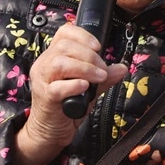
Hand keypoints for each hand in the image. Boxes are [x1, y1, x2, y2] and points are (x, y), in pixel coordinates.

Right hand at [15, 23, 127, 164]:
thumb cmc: (66, 106)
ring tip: (99, 77)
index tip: (98, 47)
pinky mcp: (45, 98)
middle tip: (103, 70)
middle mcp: (44, 65)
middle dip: (89, 56)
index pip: (63, 33)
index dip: (82, 36)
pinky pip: (56, 87)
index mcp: (53, 56)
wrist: (50, 131)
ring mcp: (42, 81)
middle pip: (63, 47)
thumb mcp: (89, 88)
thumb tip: (122, 68)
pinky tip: (85, 87)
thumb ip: (104, 77)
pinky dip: (73, 84)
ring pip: (59, 64)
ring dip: (84, 68)